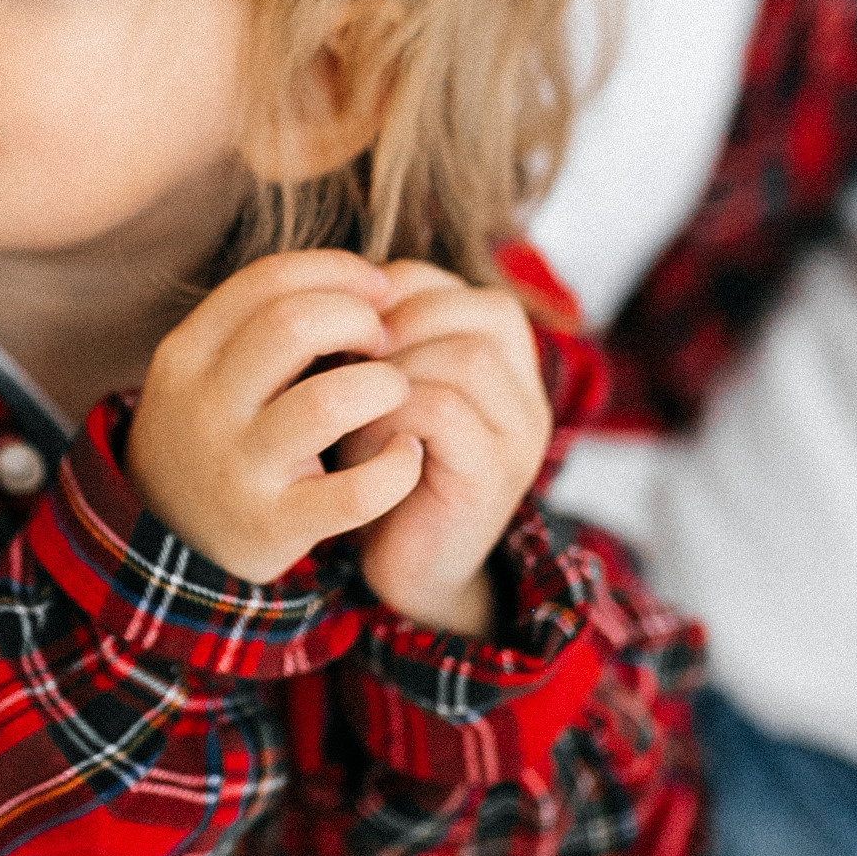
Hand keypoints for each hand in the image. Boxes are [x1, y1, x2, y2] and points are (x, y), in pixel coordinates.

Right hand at [126, 252, 424, 584]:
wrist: (173, 543)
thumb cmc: (216, 435)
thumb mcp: (208, 372)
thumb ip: (264, 323)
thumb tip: (370, 281)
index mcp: (187, 354)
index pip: (267, 280)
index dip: (337, 271)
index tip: (377, 286)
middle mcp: (204, 407)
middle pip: (296, 324)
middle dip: (359, 318)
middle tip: (384, 339)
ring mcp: (238, 469)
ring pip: (330, 401)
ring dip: (384, 385)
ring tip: (396, 391)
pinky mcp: (274, 525)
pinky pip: (356, 490)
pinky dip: (397, 465)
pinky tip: (407, 452)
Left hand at [333, 262, 550, 635]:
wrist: (407, 570)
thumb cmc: (382, 466)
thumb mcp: (380, 386)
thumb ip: (375, 337)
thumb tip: (332, 293)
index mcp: (501, 355)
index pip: (452, 285)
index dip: (387, 294)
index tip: (338, 329)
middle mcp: (524, 388)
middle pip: (469, 310)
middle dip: (390, 328)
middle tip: (339, 363)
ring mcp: (518, 432)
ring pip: (464, 356)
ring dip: (391, 373)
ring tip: (351, 406)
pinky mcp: (495, 473)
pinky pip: (443, 410)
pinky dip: (390, 414)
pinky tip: (361, 443)